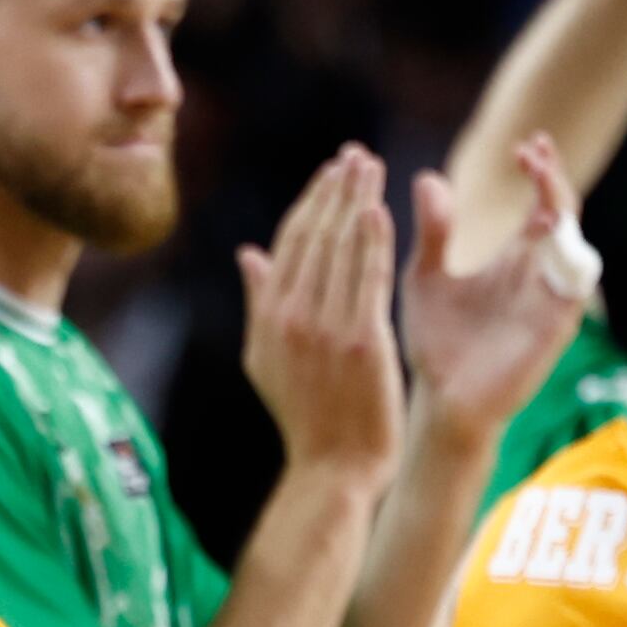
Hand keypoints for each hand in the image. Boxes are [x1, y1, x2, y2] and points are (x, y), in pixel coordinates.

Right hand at [241, 148, 406, 474]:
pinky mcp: (360, 342)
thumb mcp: (266, 359)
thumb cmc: (308, 418)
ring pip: (340, 250)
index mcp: (268, 317)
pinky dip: (371, 241)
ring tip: (371, 167)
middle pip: (315, 237)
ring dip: (355, 202)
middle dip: (335, 190)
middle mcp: (290, 317)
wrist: (333, 471)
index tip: (332, 170)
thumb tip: (248, 252)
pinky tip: (378, 209)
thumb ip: (260, 302)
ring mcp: (324, 329)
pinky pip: (366, 279)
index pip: (291, 243)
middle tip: (356, 155)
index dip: (312, 201)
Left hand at [405, 133, 594, 447]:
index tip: (523, 145)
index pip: (541, 203)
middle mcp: (540, 275)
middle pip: (565, 216)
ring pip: (573, 247)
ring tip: (542, 186)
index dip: (540, 172)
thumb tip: (427, 176)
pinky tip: (549, 236)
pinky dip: (566, 264)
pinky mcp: (554, 330)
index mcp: (516, 258)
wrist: (441, 402)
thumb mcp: (427, 276)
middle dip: (555, 182)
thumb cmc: (438, 342)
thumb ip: (434, 231)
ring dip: (562, 216)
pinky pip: (572, 291)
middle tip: (535, 151)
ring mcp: (551, 302)